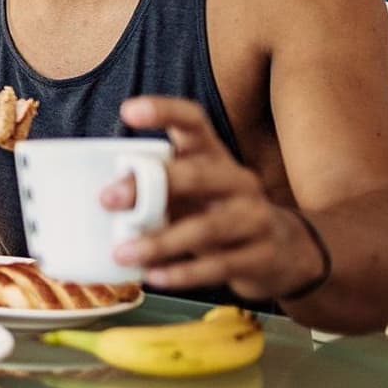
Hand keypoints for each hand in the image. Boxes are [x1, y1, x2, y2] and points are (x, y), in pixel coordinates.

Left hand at [104, 97, 322, 298]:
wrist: (285, 251)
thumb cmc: (217, 213)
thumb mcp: (190, 194)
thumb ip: (154, 191)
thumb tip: (102, 199)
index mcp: (215, 156)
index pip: (194, 122)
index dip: (164, 111)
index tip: (129, 111)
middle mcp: (238, 181)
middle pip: (196, 175)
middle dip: (148, 187)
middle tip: (107, 199)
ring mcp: (254, 217)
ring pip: (207, 227)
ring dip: (160, 241)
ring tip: (122, 253)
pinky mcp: (262, 255)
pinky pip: (219, 266)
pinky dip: (183, 273)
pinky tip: (154, 276)